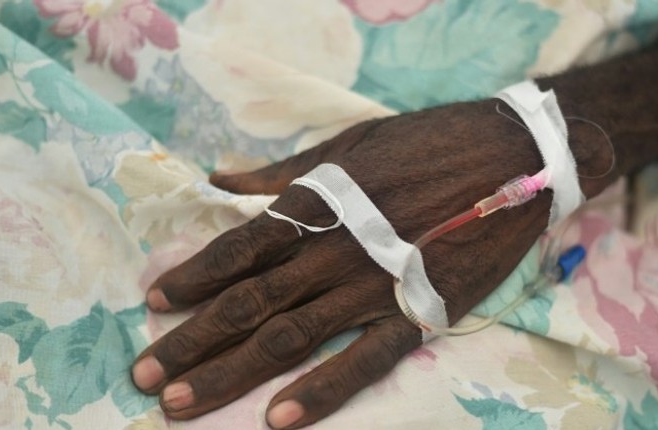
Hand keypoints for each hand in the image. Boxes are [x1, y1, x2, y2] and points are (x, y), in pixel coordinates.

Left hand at [130, 99, 610, 427]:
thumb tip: (221, 180)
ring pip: (288, 336)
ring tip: (180, 403)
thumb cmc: (426, 142)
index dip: (191, 279)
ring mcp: (374, 285)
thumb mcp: (346, 141)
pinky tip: (278, 419)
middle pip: (248, 303)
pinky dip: (320, 391)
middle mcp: (333, 249)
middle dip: (192, 341)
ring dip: (230, 372)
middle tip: (146, 376)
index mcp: (316, 203)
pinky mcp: (419, 311)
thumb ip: (282, 170)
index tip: (154, 303)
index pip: (237, 250)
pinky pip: (363, 360)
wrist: (511, 154)